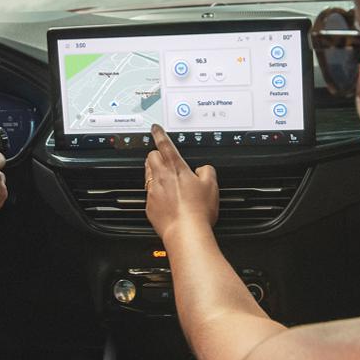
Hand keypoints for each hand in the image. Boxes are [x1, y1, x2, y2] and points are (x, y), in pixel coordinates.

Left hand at [145, 125, 217, 239]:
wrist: (186, 231)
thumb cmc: (198, 210)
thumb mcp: (212, 185)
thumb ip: (207, 171)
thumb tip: (203, 169)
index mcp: (176, 168)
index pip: (164, 144)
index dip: (159, 133)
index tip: (155, 128)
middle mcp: (161, 177)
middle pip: (151, 156)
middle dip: (156, 154)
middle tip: (164, 158)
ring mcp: (153, 191)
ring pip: (148, 173)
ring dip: (154, 171)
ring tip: (166, 178)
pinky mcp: (149, 206)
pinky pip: (149, 193)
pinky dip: (156, 192)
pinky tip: (166, 199)